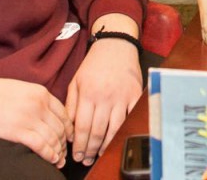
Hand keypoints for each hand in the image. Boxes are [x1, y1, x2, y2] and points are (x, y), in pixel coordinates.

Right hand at [0, 73, 70, 168]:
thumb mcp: (21, 89)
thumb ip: (36, 100)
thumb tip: (46, 116)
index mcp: (41, 92)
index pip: (63, 113)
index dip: (68, 128)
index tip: (69, 138)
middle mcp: (39, 104)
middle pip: (60, 127)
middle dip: (64, 143)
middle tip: (64, 153)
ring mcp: (29, 118)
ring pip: (53, 138)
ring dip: (58, 151)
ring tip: (59, 160)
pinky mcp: (18, 131)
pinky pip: (41, 145)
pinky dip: (49, 154)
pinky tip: (52, 160)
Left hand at [67, 17, 143, 165]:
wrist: (116, 45)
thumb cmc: (94, 65)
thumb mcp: (76, 81)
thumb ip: (71, 105)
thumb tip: (71, 130)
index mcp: (88, 93)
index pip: (82, 126)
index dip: (79, 144)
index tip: (76, 154)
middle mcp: (105, 97)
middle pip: (98, 131)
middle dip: (91, 149)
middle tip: (86, 160)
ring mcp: (122, 97)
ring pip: (114, 129)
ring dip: (106, 146)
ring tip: (99, 156)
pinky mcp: (135, 96)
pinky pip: (130, 119)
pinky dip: (124, 132)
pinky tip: (118, 141)